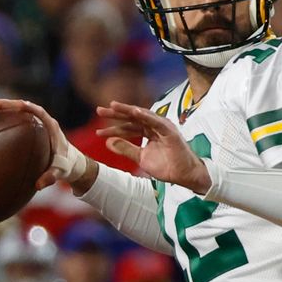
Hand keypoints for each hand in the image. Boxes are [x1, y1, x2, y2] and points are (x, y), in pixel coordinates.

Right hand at [0, 99, 86, 189]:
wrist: (71, 163)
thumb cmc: (66, 165)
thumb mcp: (60, 171)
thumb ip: (52, 177)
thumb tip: (39, 185)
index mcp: (48, 123)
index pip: (31, 108)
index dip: (15, 105)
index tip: (0, 107)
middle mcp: (39, 120)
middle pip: (17, 106)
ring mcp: (32, 123)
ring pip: (11, 112)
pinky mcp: (26, 130)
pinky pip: (10, 122)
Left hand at [96, 101, 211, 193]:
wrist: (183, 175)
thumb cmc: (166, 166)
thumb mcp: (140, 158)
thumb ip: (126, 149)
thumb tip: (108, 142)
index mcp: (149, 131)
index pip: (128, 126)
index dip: (114, 128)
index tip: (98, 132)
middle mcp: (155, 126)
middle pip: (132, 118)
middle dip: (116, 114)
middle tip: (99, 110)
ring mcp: (163, 126)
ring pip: (142, 115)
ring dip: (128, 110)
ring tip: (114, 106)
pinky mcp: (170, 131)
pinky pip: (155, 121)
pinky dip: (145, 116)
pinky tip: (134, 111)